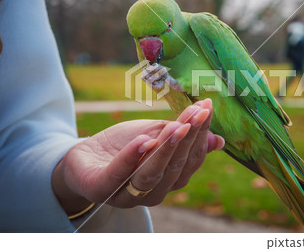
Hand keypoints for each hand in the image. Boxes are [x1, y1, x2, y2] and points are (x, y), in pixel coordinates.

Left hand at [52, 99, 223, 214]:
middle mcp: (154, 191)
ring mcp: (127, 194)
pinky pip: (119, 175)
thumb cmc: (124, 146)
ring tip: (178, 126)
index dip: (201, 135)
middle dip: (188, 138)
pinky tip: (144, 140)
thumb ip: (183, 138)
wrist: (84, 155)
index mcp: (170, 179)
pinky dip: (132, 157)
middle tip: (197, 112)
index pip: (191, 159)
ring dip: (167, 149)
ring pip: (153, 174)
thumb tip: (219, 140)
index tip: (206, 108)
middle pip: (176, 166)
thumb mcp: (157, 135)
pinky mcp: (101, 189)